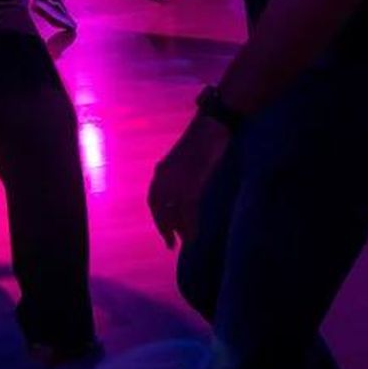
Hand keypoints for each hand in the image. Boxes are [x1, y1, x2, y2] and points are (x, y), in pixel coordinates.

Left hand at [148, 113, 229, 248]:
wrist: (213, 124)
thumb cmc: (203, 139)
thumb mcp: (185, 160)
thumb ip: (180, 175)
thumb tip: (183, 196)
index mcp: (162, 169)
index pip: (154, 199)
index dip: (158, 217)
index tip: (164, 230)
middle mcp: (164, 175)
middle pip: (160, 208)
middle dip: (164, 227)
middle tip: (170, 244)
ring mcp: (177, 178)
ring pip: (173, 212)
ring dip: (179, 230)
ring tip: (185, 243)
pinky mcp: (192, 180)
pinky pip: (188, 210)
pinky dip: (190, 225)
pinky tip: (194, 235)